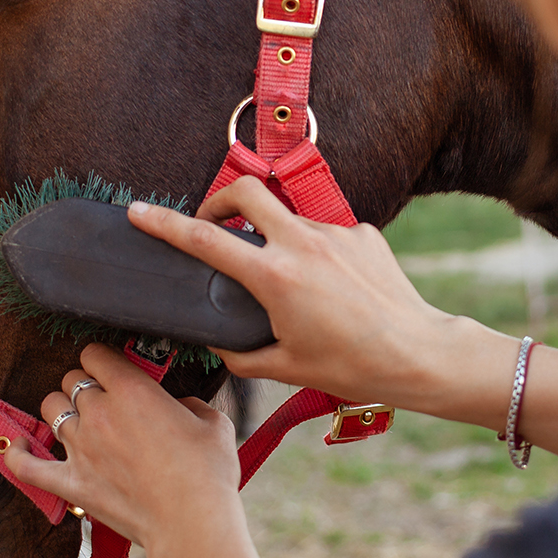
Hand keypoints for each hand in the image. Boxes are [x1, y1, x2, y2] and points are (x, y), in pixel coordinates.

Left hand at [4, 344, 240, 550]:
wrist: (192, 522)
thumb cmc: (207, 473)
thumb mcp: (213, 423)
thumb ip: (191, 404)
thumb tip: (181, 406)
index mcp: (132, 389)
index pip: (95, 354)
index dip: (103, 358)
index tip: (111, 367)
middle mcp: (99, 413)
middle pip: (71, 381)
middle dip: (85, 385)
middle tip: (102, 399)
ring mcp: (80, 448)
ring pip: (50, 410)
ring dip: (62, 411)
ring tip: (76, 420)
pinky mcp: (71, 484)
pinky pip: (26, 466)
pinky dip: (17, 454)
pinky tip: (17, 447)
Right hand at [126, 177, 469, 409]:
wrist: (418, 353)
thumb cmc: (352, 366)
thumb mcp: (285, 366)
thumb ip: (240, 355)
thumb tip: (218, 344)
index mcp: (275, 276)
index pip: (205, 239)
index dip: (165, 223)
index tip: (139, 211)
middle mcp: (303, 243)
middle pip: (244, 191)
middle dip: (218, 199)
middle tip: (213, 222)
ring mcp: (335, 233)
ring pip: (289, 219)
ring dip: (278, 238)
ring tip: (296, 286)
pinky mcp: (363, 232)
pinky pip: (327, 234)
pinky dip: (318, 254)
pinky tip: (335, 289)